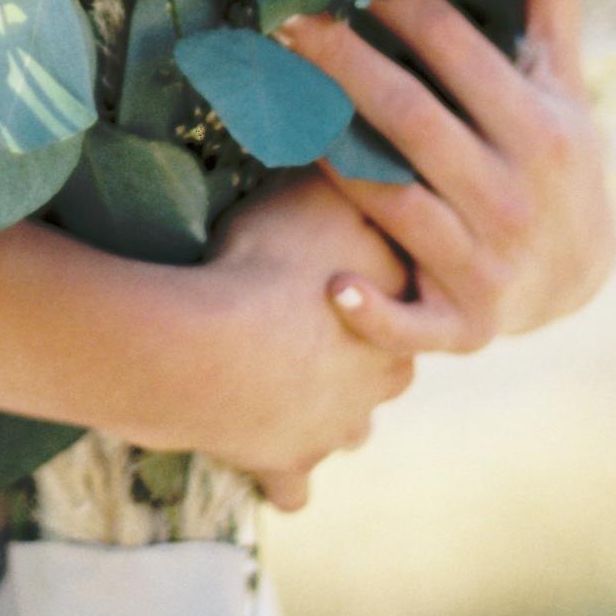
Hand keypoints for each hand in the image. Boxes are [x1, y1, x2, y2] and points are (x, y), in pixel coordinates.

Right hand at [182, 171, 421, 507]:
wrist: (208, 349)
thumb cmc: (264, 263)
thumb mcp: (311, 190)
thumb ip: (347, 164)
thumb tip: (367, 127)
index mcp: (394, 317)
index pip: (407, 303)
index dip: (379, 285)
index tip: (346, 269)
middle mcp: (377, 381)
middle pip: (386, 372)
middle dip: (360, 354)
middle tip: (319, 324)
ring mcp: (332, 429)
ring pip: (347, 430)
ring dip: (326, 413)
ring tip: (287, 386)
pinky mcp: (284, 466)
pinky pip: (291, 489)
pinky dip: (280, 477)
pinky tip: (262, 464)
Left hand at [275, 0, 615, 356]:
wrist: (584, 279)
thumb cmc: (555, 158)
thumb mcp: (562, 82)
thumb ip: (551, 0)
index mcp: (541, 128)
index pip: (456, 50)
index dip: (398, 2)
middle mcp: (515, 196)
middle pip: (410, 117)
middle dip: (342, 62)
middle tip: (281, 17)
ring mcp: (488, 264)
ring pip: (393, 202)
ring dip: (332, 158)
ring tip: (270, 103)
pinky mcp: (462, 324)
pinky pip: (412, 322)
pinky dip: (376, 312)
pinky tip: (331, 285)